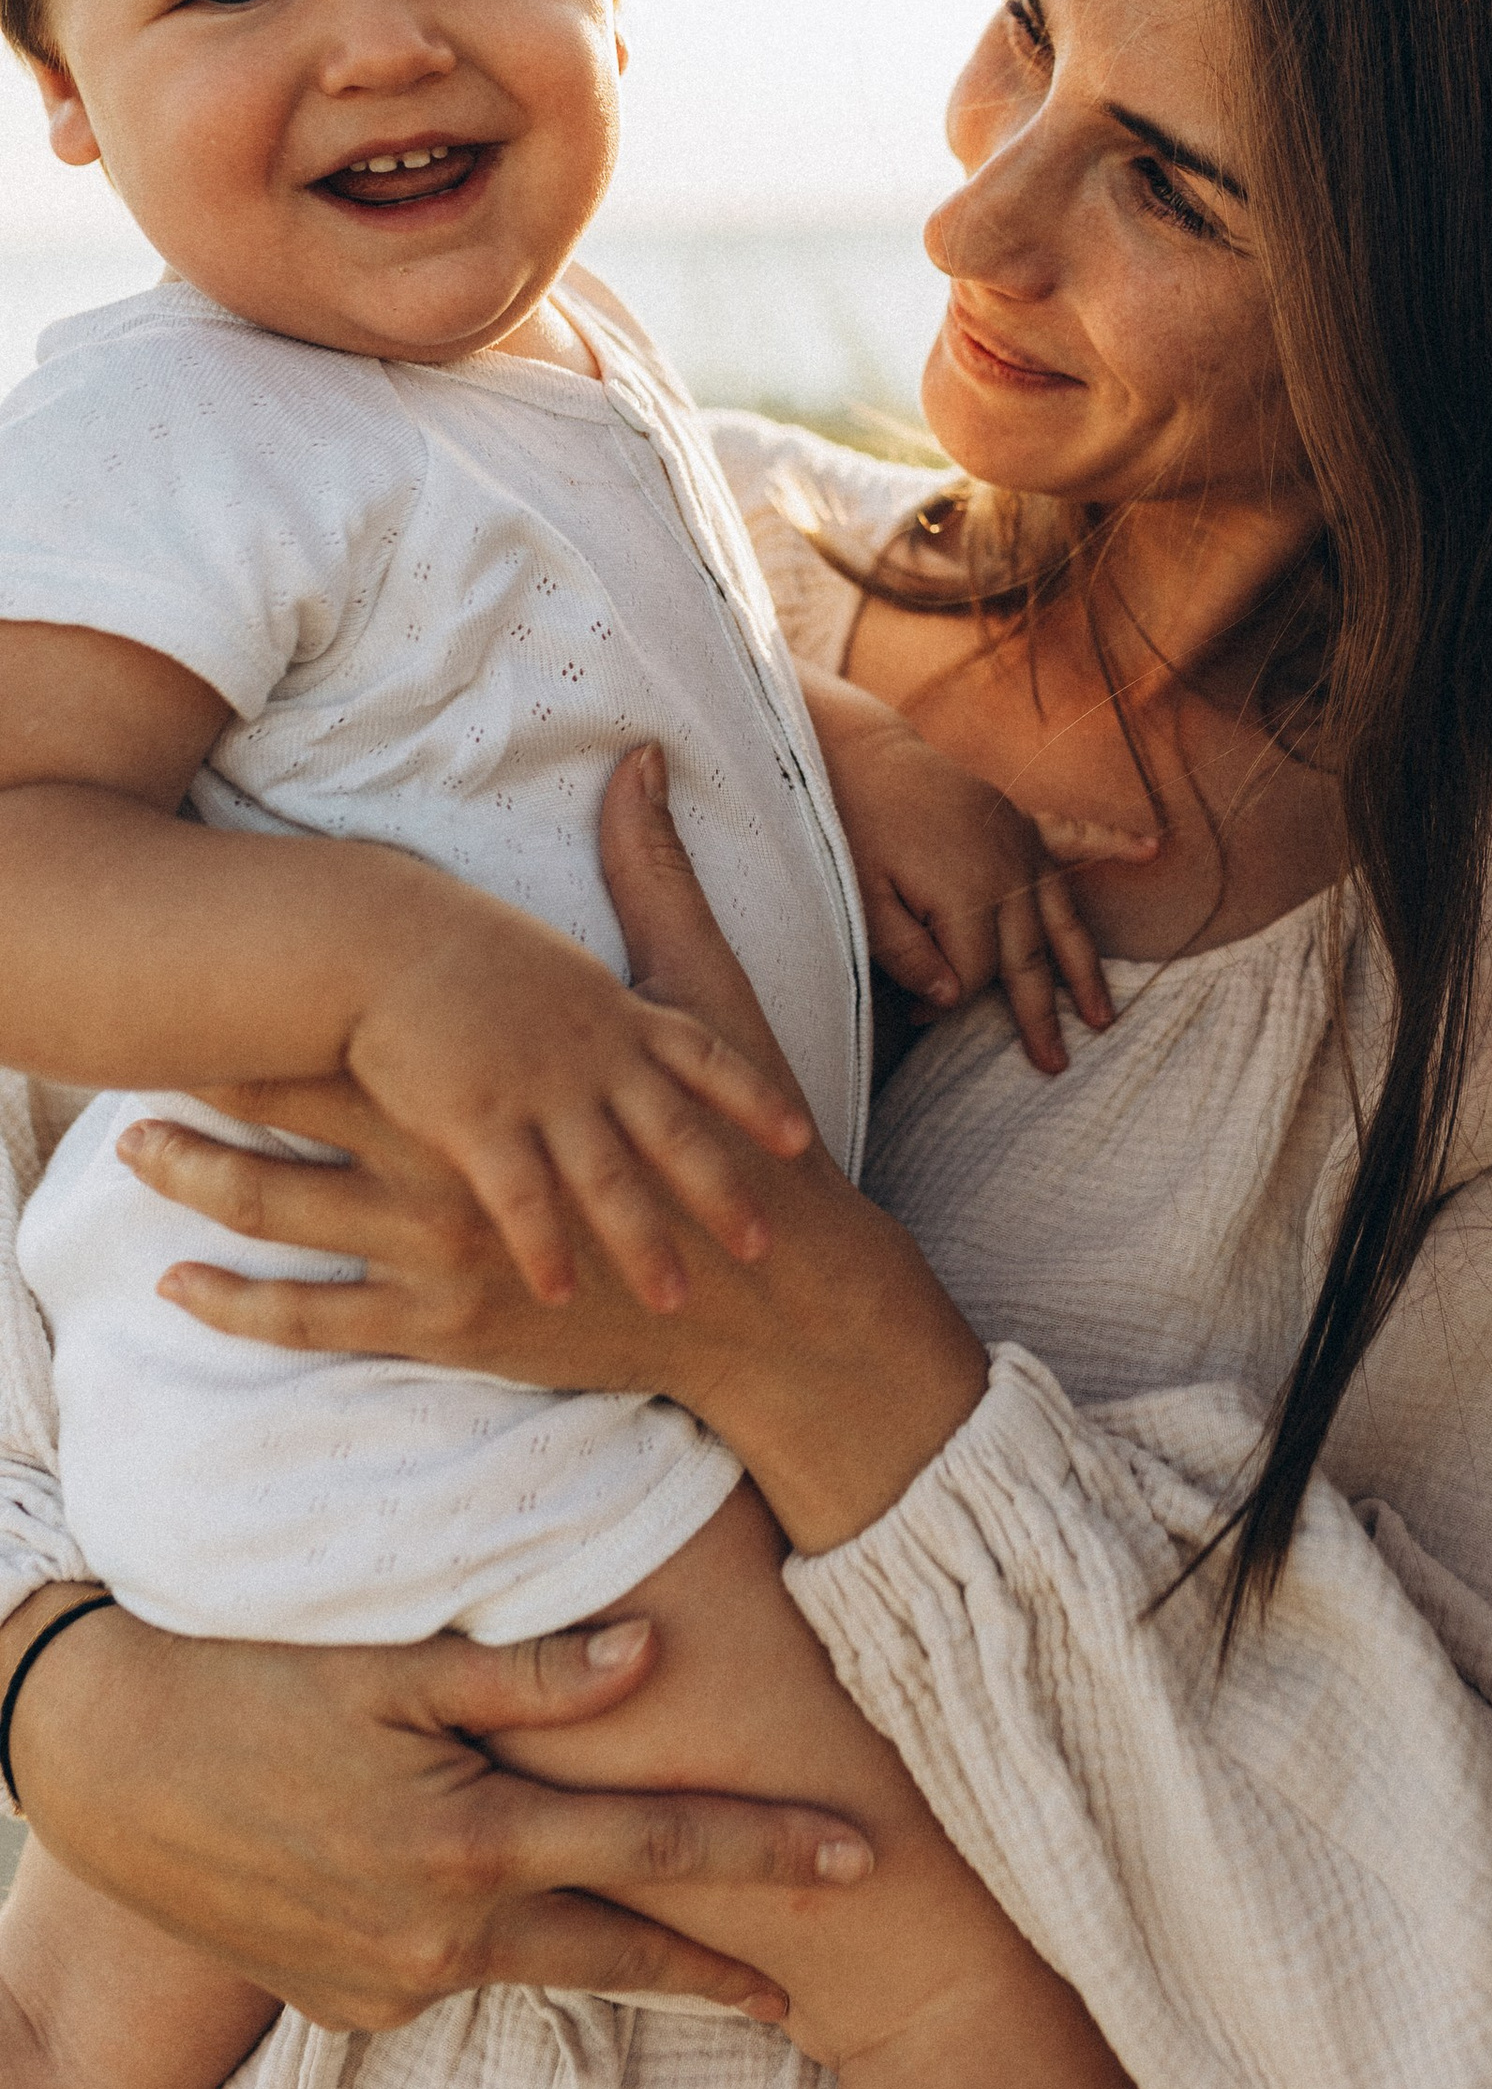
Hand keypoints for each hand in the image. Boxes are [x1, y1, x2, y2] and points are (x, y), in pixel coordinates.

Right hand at [0, 1586, 869, 2028]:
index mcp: (470, 1846)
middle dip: (733, 1961)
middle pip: (625, 1949)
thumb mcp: (391, 1664)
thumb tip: (652, 1652)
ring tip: (728, 1961)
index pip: (657, 1853)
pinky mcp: (350, 2002)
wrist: (104, 1764)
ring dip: (633, 1957)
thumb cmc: (253, 1682)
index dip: (768, 1853)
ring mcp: (391, 1984)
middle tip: (828, 1968)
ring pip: (547, 1965)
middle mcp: (441, 1938)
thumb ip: (528, 1673)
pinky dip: (517, 1944)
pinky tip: (545, 1914)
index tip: (861, 1860)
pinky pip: (464, 1972)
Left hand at [137, 745, 992, 1553]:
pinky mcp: (452, 1326)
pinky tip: (180, 1291)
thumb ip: (657, 880)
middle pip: (306, 1117)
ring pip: (297, 1218)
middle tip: (125, 1058)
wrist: (769, 1292)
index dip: (282, 997)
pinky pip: (323, 1322)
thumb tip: (643, 763)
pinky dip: (246, 1310)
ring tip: (128, 1157)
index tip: (208, 964)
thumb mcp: (703, 999)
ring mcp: (449, 1252)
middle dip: (214, 1085)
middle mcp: (461, 1162)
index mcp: (504, 1081)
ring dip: (205, 1188)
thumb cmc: (738, 1141)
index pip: (368, 1027)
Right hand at [343, 840, 812, 1313]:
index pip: (706, 1057)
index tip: (799, 1137)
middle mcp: (594, 1054)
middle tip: (762, 1246)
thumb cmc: (459, 951)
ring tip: (675, 1298)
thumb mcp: (551, 959)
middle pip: (674, 1132)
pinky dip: (546, 1245)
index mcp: (616, 1013)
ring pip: (610, 1177)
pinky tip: (559, 1291)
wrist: (379, 938)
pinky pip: (523, 1197)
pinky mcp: (478, 1120)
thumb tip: (614, 1009)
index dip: (753, 1098)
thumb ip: (593, 997)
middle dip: (721, 1192)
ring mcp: (541, 1090)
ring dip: (644, 1241)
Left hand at [803, 673, 1153, 1074]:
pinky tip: (1152, 848)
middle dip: (1041, 1014)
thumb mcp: (863, 900)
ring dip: (1084, 969)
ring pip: (1064, 918)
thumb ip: (907, 955)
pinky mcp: (1020, 821)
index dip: (946, 1003)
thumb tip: (950, 1000)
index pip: (977, 973)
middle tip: (1054, 1064)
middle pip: (1030, 957)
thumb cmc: (854, 831)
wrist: (861, 757)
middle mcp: (1009, 873)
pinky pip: (1077, 836)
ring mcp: (1021, 845)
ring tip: (1103, 1016)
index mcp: (969, 896)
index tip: (913, 1015)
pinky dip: (1115, 842)